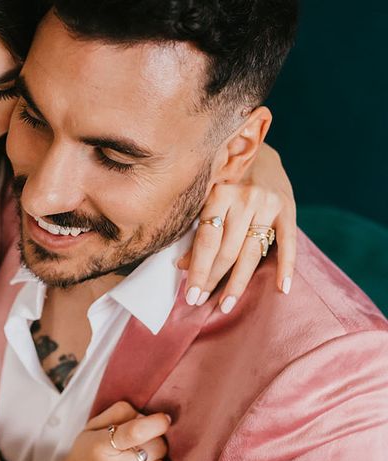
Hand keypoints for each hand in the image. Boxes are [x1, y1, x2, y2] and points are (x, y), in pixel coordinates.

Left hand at [181, 143, 296, 311]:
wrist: (256, 148)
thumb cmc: (222, 180)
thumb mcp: (205, 197)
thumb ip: (196, 229)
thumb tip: (180, 265)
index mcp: (218, 194)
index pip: (206, 242)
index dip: (197, 271)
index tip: (189, 295)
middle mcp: (244, 199)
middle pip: (227, 252)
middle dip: (212, 280)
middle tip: (200, 302)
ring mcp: (268, 204)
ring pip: (251, 253)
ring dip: (238, 283)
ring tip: (226, 305)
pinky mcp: (288, 208)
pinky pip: (288, 243)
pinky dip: (287, 267)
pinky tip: (282, 289)